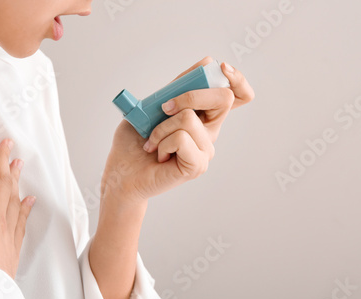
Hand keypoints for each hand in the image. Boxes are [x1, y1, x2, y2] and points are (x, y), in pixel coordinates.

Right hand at [0, 126, 35, 277]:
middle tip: (8, 143)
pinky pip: (21, 219)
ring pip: (13, 196)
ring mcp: (6, 228)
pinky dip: (25, 207)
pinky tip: (30, 201)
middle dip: (4, 158)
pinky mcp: (11, 244)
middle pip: (2, 179)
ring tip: (19, 163)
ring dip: (15, 177)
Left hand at [101, 56, 253, 203]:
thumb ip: (176, 88)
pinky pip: (181, 138)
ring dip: (161, 127)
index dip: (238, 79)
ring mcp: (205, 150)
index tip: (221, 67)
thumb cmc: (135, 142)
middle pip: (223, 98)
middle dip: (189, 95)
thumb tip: (204, 64)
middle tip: (164, 108)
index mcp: (203, 116)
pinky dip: (161, 142)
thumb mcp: (152, 106)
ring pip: (189, 118)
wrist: (122, 172)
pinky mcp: (197, 165)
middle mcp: (209, 132)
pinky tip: (159, 155)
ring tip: (152, 142)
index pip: (239, 95)